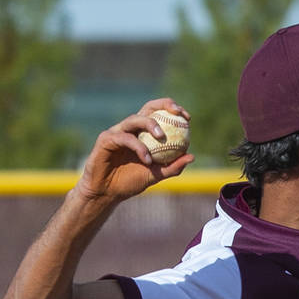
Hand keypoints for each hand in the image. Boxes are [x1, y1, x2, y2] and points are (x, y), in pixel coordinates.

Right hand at [76, 98, 193, 201]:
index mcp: (143, 133)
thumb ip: (173, 167)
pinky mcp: (106, 138)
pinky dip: (138, 148)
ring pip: (135, 120)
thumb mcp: (156, 175)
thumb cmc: (130, 182)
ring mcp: (117, 131)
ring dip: (151, 125)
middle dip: (164, 105)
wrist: (107, 193)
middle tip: (178, 114)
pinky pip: (125, 138)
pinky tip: (148, 160)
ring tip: (162, 137)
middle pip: (148, 108)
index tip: (187, 118)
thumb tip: (192, 156)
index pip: (159, 114)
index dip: (172, 110)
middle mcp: (130, 128)